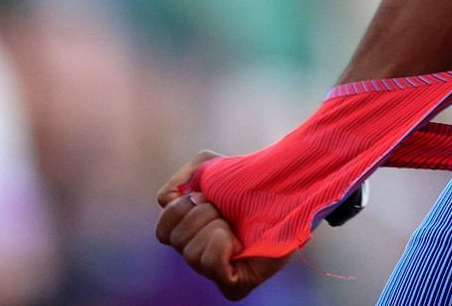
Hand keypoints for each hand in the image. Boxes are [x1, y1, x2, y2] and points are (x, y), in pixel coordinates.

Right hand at [155, 152, 291, 299]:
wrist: (289, 188)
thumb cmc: (251, 180)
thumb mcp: (209, 166)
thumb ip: (182, 179)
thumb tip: (166, 201)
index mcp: (192, 231)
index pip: (163, 231)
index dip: (179, 209)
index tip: (205, 195)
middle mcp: (201, 254)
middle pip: (173, 240)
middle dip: (199, 214)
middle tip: (224, 209)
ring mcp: (217, 272)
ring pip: (190, 253)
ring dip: (214, 227)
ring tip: (235, 225)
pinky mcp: (235, 285)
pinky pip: (211, 265)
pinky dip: (220, 245)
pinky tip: (238, 241)